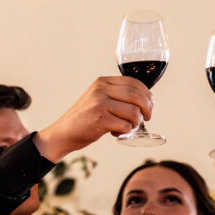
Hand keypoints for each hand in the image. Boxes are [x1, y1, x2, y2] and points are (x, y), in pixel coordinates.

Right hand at [35, 77, 152, 160]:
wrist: (63, 133)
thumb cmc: (84, 118)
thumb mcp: (98, 98)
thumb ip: (116, 95)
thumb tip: (145, 98)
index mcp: (102, 82)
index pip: (133, 83)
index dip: (146, 94)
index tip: (150, 104)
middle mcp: (101, 90)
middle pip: (136, 96)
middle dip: (147, 108)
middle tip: (147, 117)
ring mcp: (100, 104)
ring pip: (133, 112)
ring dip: (135, 122)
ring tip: (127, 126)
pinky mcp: (100, 120)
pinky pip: (125, 125)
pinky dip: (126, 131)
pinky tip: (117, 133)